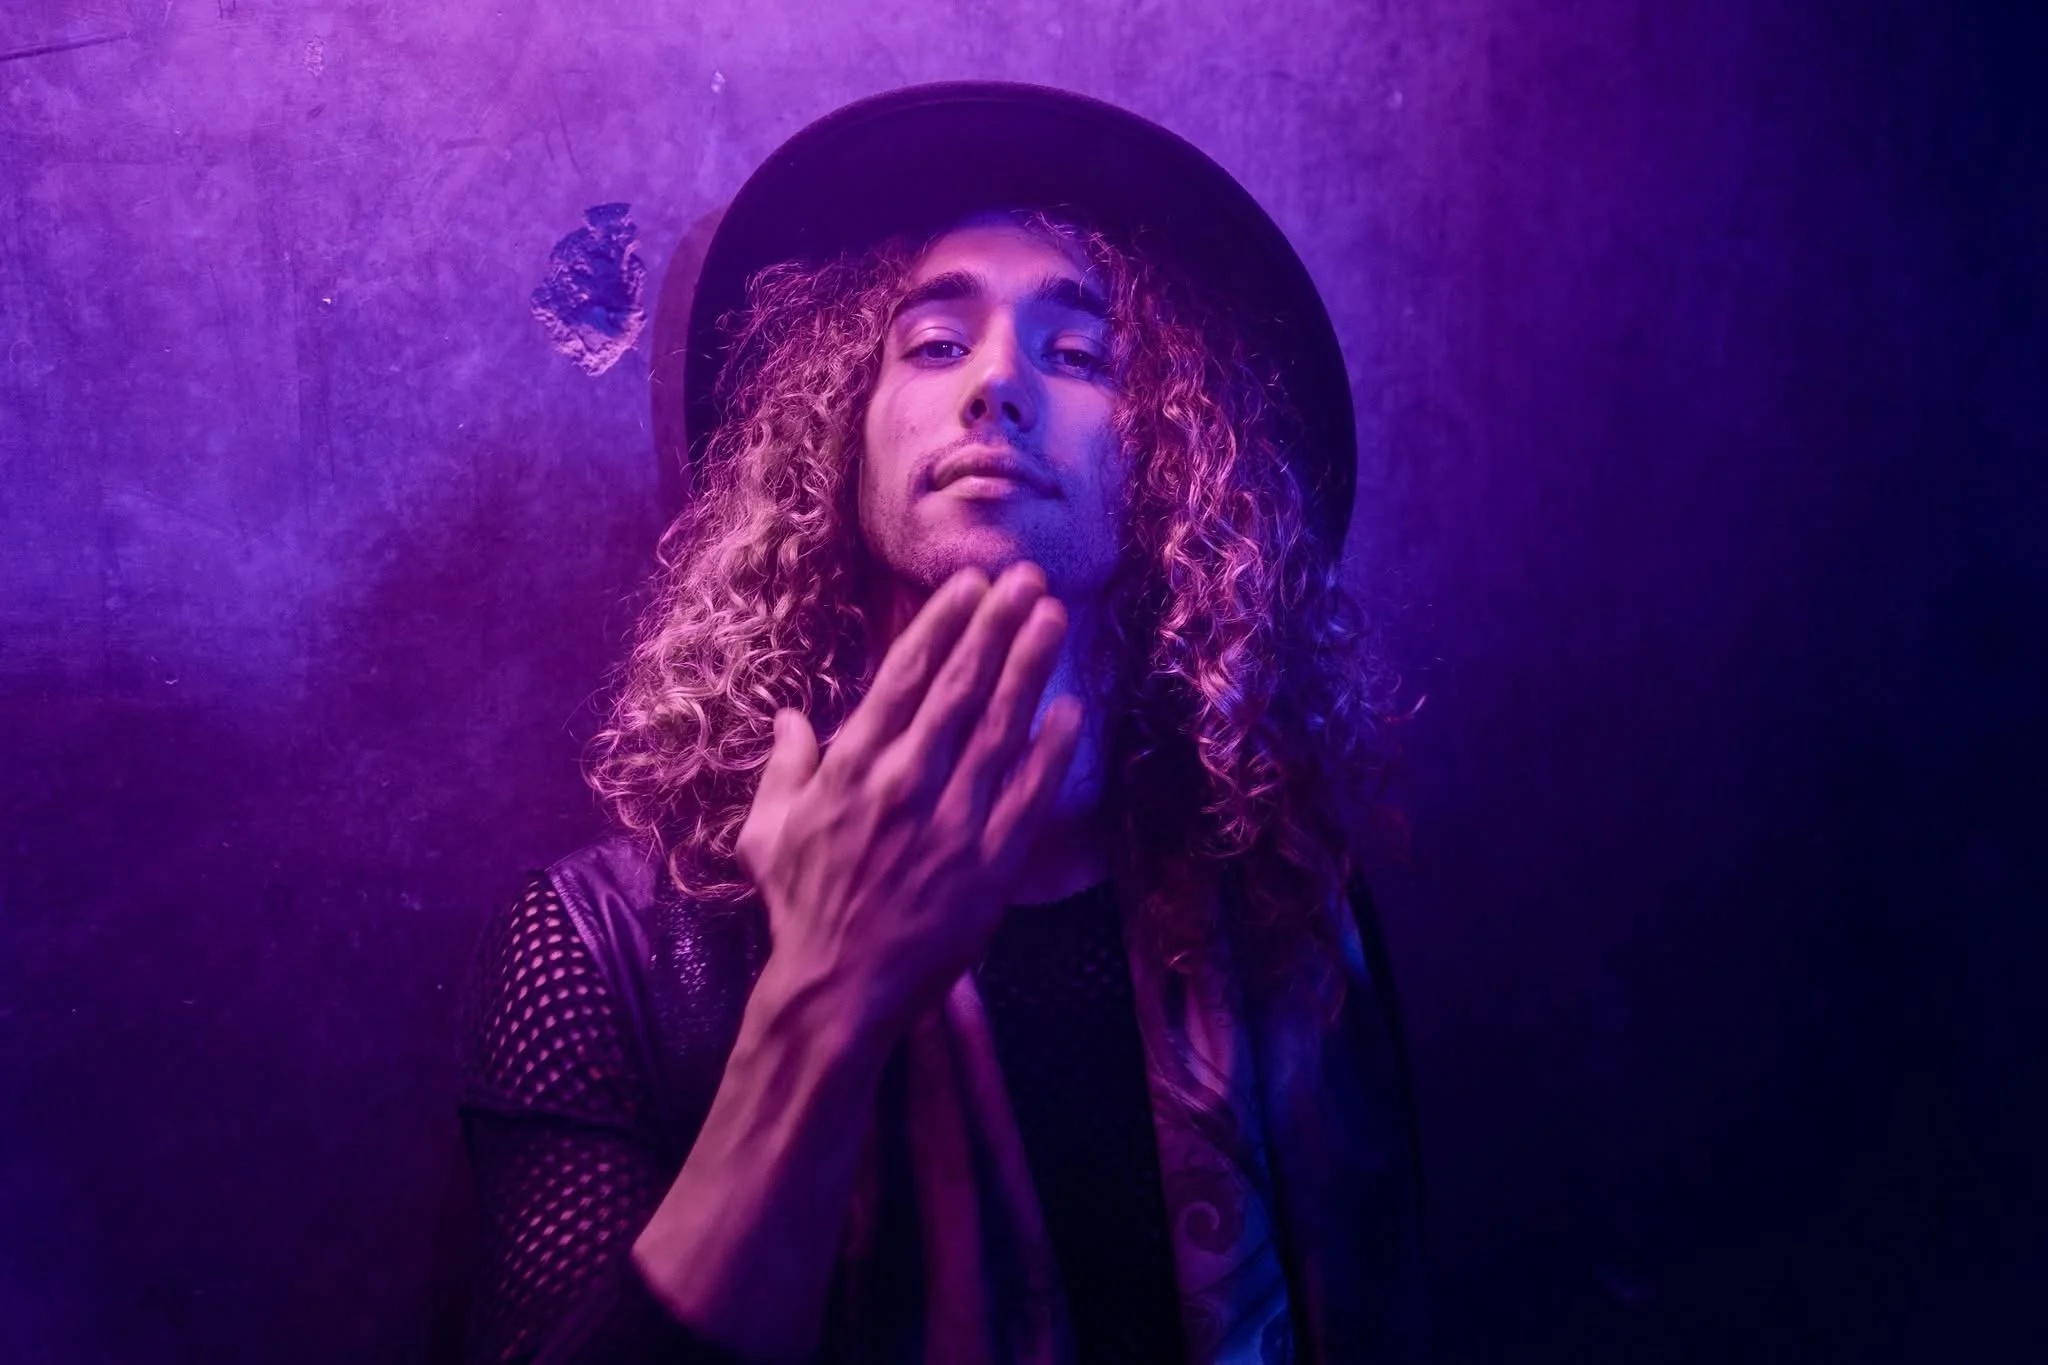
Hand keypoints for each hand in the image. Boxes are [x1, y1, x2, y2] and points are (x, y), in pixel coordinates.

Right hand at [734, 561, 1083, 1043]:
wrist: (836, 988)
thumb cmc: (799, 907)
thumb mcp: (766, 832)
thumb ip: (784, 768)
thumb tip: (791, 717)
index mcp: (851, 768)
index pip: (904, 678)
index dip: (942, 625)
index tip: (971, 585)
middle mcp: (903, 784)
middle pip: (958, 688)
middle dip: (995, 627)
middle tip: (1028, 578)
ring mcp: (950, 823)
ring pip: (997, 729)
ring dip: (1028, 668)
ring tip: (1054, 618)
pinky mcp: (988, 866)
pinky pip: (1026, 798)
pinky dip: (1049, 753)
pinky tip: (1070, 712)